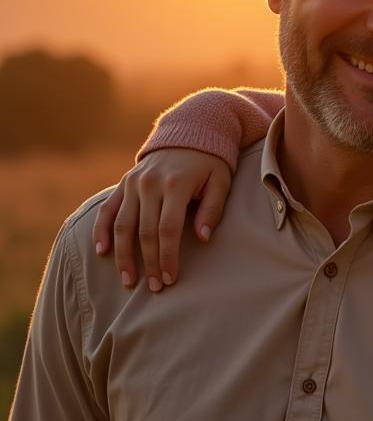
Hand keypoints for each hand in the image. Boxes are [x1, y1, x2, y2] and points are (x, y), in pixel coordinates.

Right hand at [92, 150, 231, 290]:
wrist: (190, 132)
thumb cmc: (211, 163)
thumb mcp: (220, 182)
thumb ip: (212, 209)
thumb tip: (203, 238)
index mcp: (176, 185)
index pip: (168, 229)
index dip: (168, 257)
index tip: (170, 278)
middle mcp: (150, 184)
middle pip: (145, 232)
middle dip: (149, 263)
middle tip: (154, 288)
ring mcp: (133, 183)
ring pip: (122, 225)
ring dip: (123, 255)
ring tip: (128, 280)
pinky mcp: (124, 183)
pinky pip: (108, 210)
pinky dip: (102, 231)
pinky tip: (102, 252)